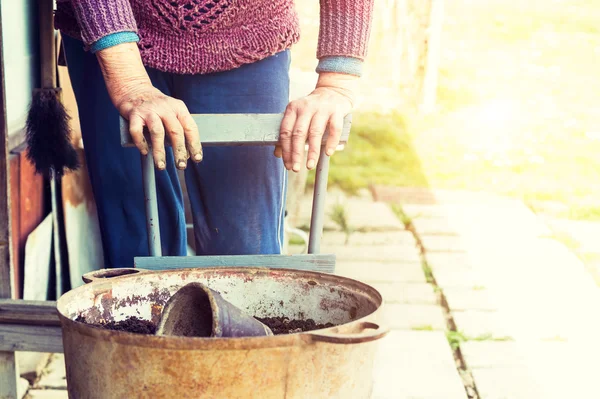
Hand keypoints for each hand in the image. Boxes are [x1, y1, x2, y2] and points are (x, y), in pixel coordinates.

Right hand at [97, 43, 201, 169]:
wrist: (133, 88)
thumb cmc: (156, 106)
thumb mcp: (172, 111)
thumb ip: (179, 128)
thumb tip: (187, 153)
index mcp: (178, 108)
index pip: (190, 128)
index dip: (195, 144)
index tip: (197, 159)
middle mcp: (165, 108)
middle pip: (176, 131)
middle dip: (179, 151)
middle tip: (181, 165)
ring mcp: (149, 110)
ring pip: (157, 133)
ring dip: (159, 151)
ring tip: (161, 166)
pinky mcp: (134, 114)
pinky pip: (137, 130)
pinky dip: (141, 143)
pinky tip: (145, 152)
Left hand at [276, 72, 356, 171]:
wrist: (334, 90)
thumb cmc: (312, 109)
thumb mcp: (298, 116)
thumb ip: (288, 133)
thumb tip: (278, 154)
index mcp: (293, 109)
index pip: (286, 132)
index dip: (285, 150)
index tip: (287, 164)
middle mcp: (306, 107)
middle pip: (298, 133)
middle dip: (296, 153)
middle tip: (295, 169)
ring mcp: (322, 109)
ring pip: (315, 133)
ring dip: (312, 151)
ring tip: (310, 165)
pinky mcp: (336, 111)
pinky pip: (334, 129)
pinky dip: (331, 142)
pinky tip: (328, 153)